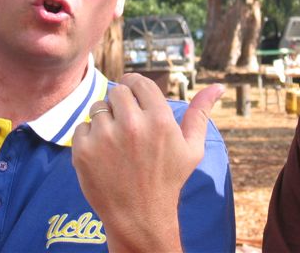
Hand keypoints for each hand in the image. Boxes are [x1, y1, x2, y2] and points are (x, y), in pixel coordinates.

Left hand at [72, 73, 223, 251]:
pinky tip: (103, 155)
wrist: (140, 217)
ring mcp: (105, 137)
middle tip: (127, 124)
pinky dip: (89, 138)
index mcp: (159, 119)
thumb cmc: (169, 180)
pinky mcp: (83, 151)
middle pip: (117, 91)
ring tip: (116, 143)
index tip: (133, 96)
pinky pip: (81, 128)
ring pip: (98, 107)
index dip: (135, 86)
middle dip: (121, 103)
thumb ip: (201, 113)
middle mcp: (132, 124)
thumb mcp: (192, 148)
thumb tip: (218, 86)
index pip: (139, 82)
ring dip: (105, 120)